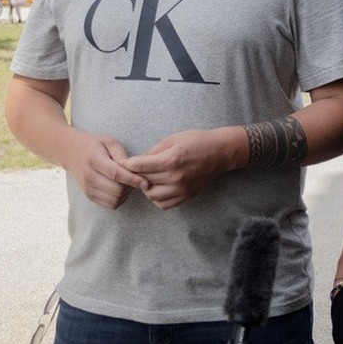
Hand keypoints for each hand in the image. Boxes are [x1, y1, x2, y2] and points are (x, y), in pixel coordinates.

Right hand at [63, 133, 144, 209]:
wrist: (71, 152)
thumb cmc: (94, 145)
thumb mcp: (109, 142)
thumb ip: (122, 155)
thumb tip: (135, 171)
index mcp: (94, 160)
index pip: (116, 174)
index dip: (132, 180)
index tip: (145, 182)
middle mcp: (89, 176)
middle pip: (117, 190)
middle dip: (130, 186)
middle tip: (134, 178)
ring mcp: (87, 188)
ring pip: (115, 200)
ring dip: (126, 194)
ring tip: (126, 183)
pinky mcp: (89, 196)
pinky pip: (110, 205)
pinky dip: (119, 199)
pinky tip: (119, 188)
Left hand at [122, 128, 242, 209]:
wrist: (220, 153)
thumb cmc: (197, 141)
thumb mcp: (172, 139)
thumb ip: (153, 151)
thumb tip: (137, 161)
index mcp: (171, 160)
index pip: (139, 166)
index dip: (127, 164)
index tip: (122, 163)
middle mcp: (175, 177)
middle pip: (144, 180)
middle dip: (136, 175)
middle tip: (134, 170)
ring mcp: (181, 189)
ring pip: (151, 196)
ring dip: (146, 188)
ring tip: (148, 179)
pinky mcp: (186, 196)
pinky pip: (163, 204)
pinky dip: (156, 198)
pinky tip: (158, 188)